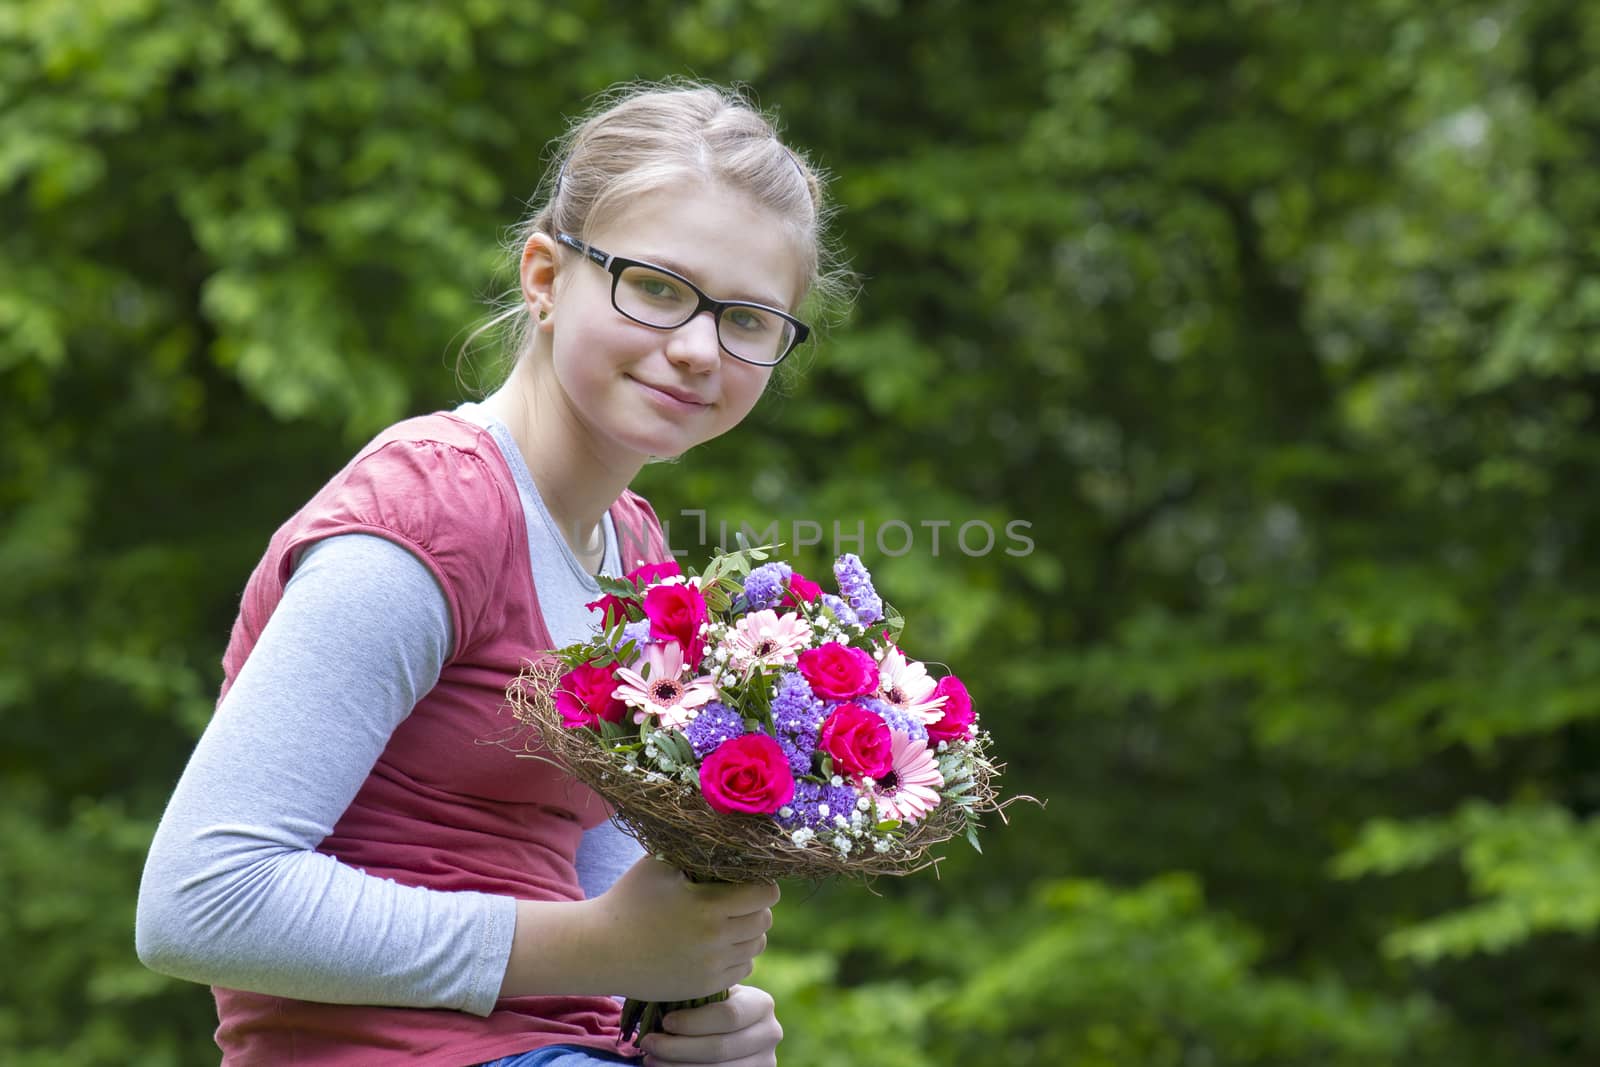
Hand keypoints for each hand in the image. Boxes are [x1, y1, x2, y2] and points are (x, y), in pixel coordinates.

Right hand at [586, 858, 777, 1001]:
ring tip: (728, 921)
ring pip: (756, 946)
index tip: (749, 880)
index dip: (762, 884)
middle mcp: (715, 939)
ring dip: (749, 932)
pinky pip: (743, 969)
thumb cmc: (628, 900)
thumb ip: (694, 852)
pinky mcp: (705, 986)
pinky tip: (718, 943)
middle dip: (757, 907)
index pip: (765, 895)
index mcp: (708, 906)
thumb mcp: (658, 864)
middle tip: (738, 899)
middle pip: (764, 921)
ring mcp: (711, 967)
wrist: (600, 949)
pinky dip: (737, 954)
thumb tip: (726, 838)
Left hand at [639, 984, 781, 1065]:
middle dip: (678, 1047)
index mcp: (762, 1004)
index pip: (729, 1016)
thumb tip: (661, 992)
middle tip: (648, 1042)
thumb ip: (702, 991)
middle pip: (720, 1048)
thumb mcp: (715, 992)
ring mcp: (763, 1061)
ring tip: (650, 1058)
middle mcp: (770, 1034)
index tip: (665, 1021)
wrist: (730, 1030)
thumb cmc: (712, 1004)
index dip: (694, 1022)